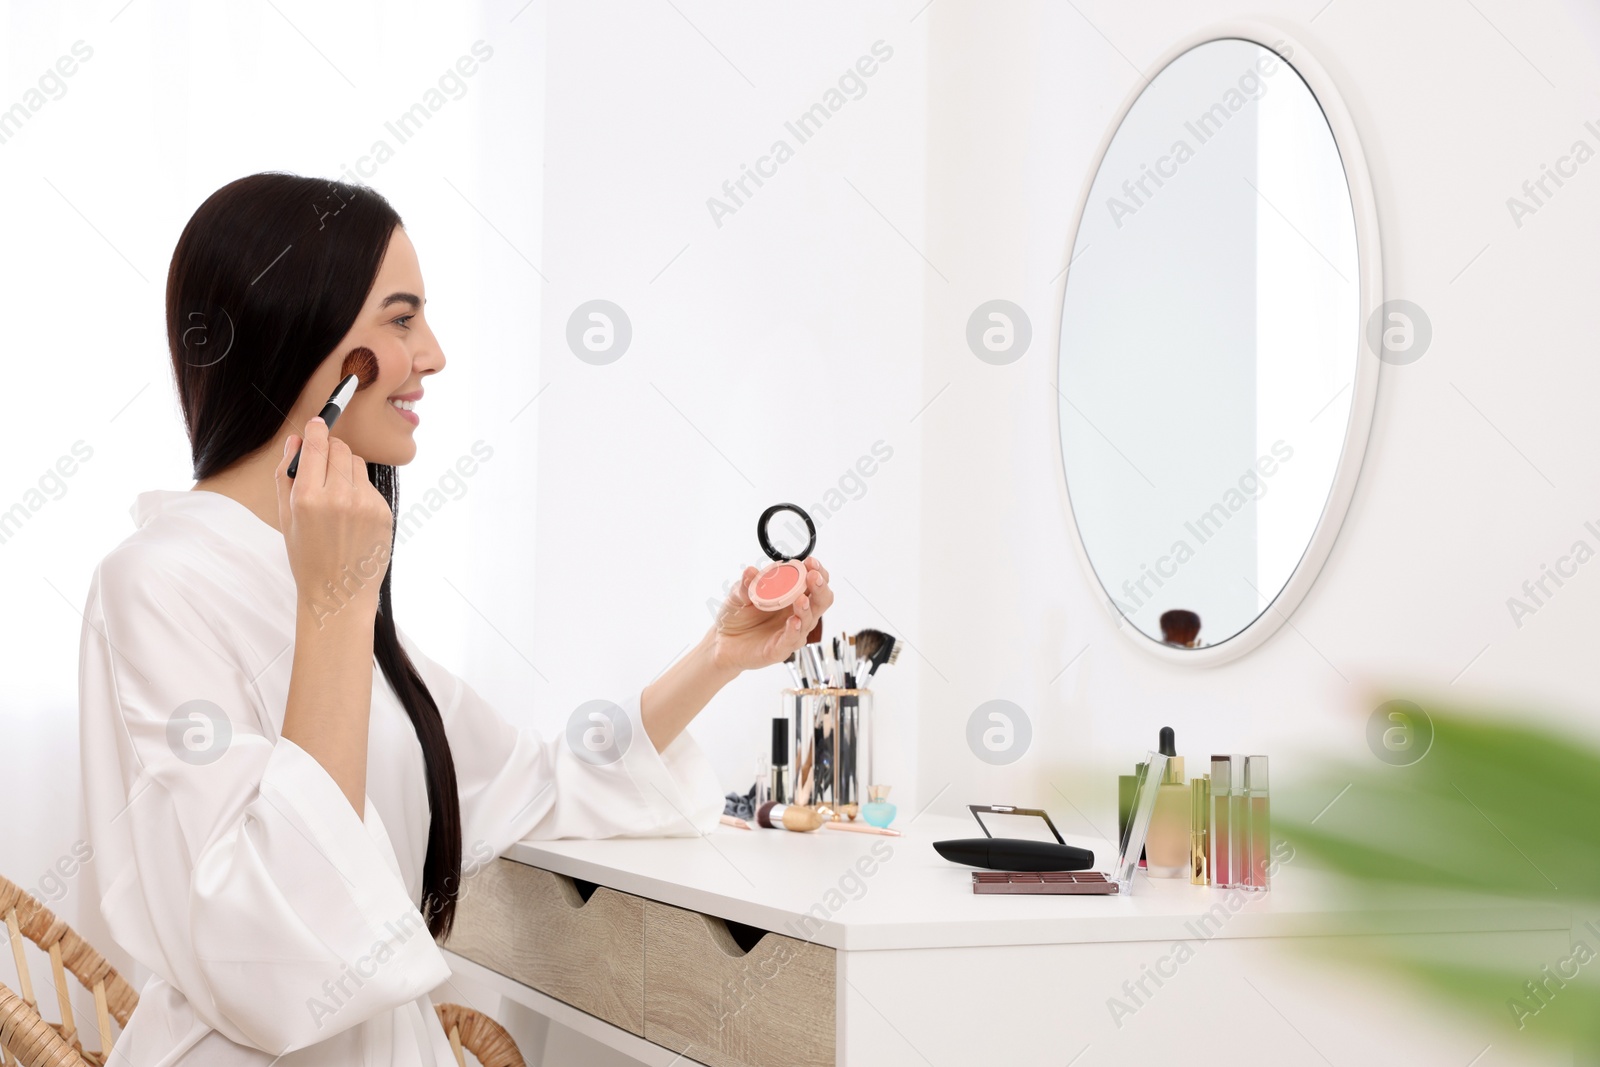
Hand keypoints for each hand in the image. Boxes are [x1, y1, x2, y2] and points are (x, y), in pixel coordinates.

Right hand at [274, 417, 393, 623]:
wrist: (339, 593)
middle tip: (323, 465)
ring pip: (357, 463)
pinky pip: (370, 485)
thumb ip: (286, 475)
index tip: (318, 423)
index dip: (317, 430)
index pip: (316, 446)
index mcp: (307, 498)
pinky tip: (352, 515)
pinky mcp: (383, 511)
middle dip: (330, 450)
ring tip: (336, 496)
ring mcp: (365, 504)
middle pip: (339, 449)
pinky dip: (360, 490)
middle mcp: (338, 498)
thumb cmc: (307, 556)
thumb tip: (296, 440)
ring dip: (346, 469)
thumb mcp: (285, 517)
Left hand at [708, 557, 832, 673]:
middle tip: (813, 577)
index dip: (817, 571)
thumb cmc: (737, 615)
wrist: (722, 640)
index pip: (814, 582)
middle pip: (821, 600)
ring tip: (802, 600)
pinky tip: (793, 621)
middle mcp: (796, 613)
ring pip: (809, 621)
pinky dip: (794, 631)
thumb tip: (751, 571)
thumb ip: (746, 584)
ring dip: (807, 609)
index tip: (810, 562)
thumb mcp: (738, 594)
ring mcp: (791, 632)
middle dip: (820, 587)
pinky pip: (791, 640)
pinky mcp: (780, 649)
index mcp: (791, 595)